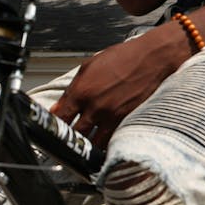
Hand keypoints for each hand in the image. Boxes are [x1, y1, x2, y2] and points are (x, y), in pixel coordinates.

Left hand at [50, 23, 191, 147]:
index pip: (60, 119)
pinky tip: (100, 144)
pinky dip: (104, 144)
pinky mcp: (126, 121)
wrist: (151, 57)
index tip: (52, 132)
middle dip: (69, 139)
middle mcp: (95, 107)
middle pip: (74, 135)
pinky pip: (111, 140)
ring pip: (93, 143)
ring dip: (87, 146)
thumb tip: (57, 109)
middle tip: (66, 142)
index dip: (54, 127)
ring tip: (83, 147)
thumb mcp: (88, 68)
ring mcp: (112, 116)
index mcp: (82, 92)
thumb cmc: (121, 58)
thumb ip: (70, 91)